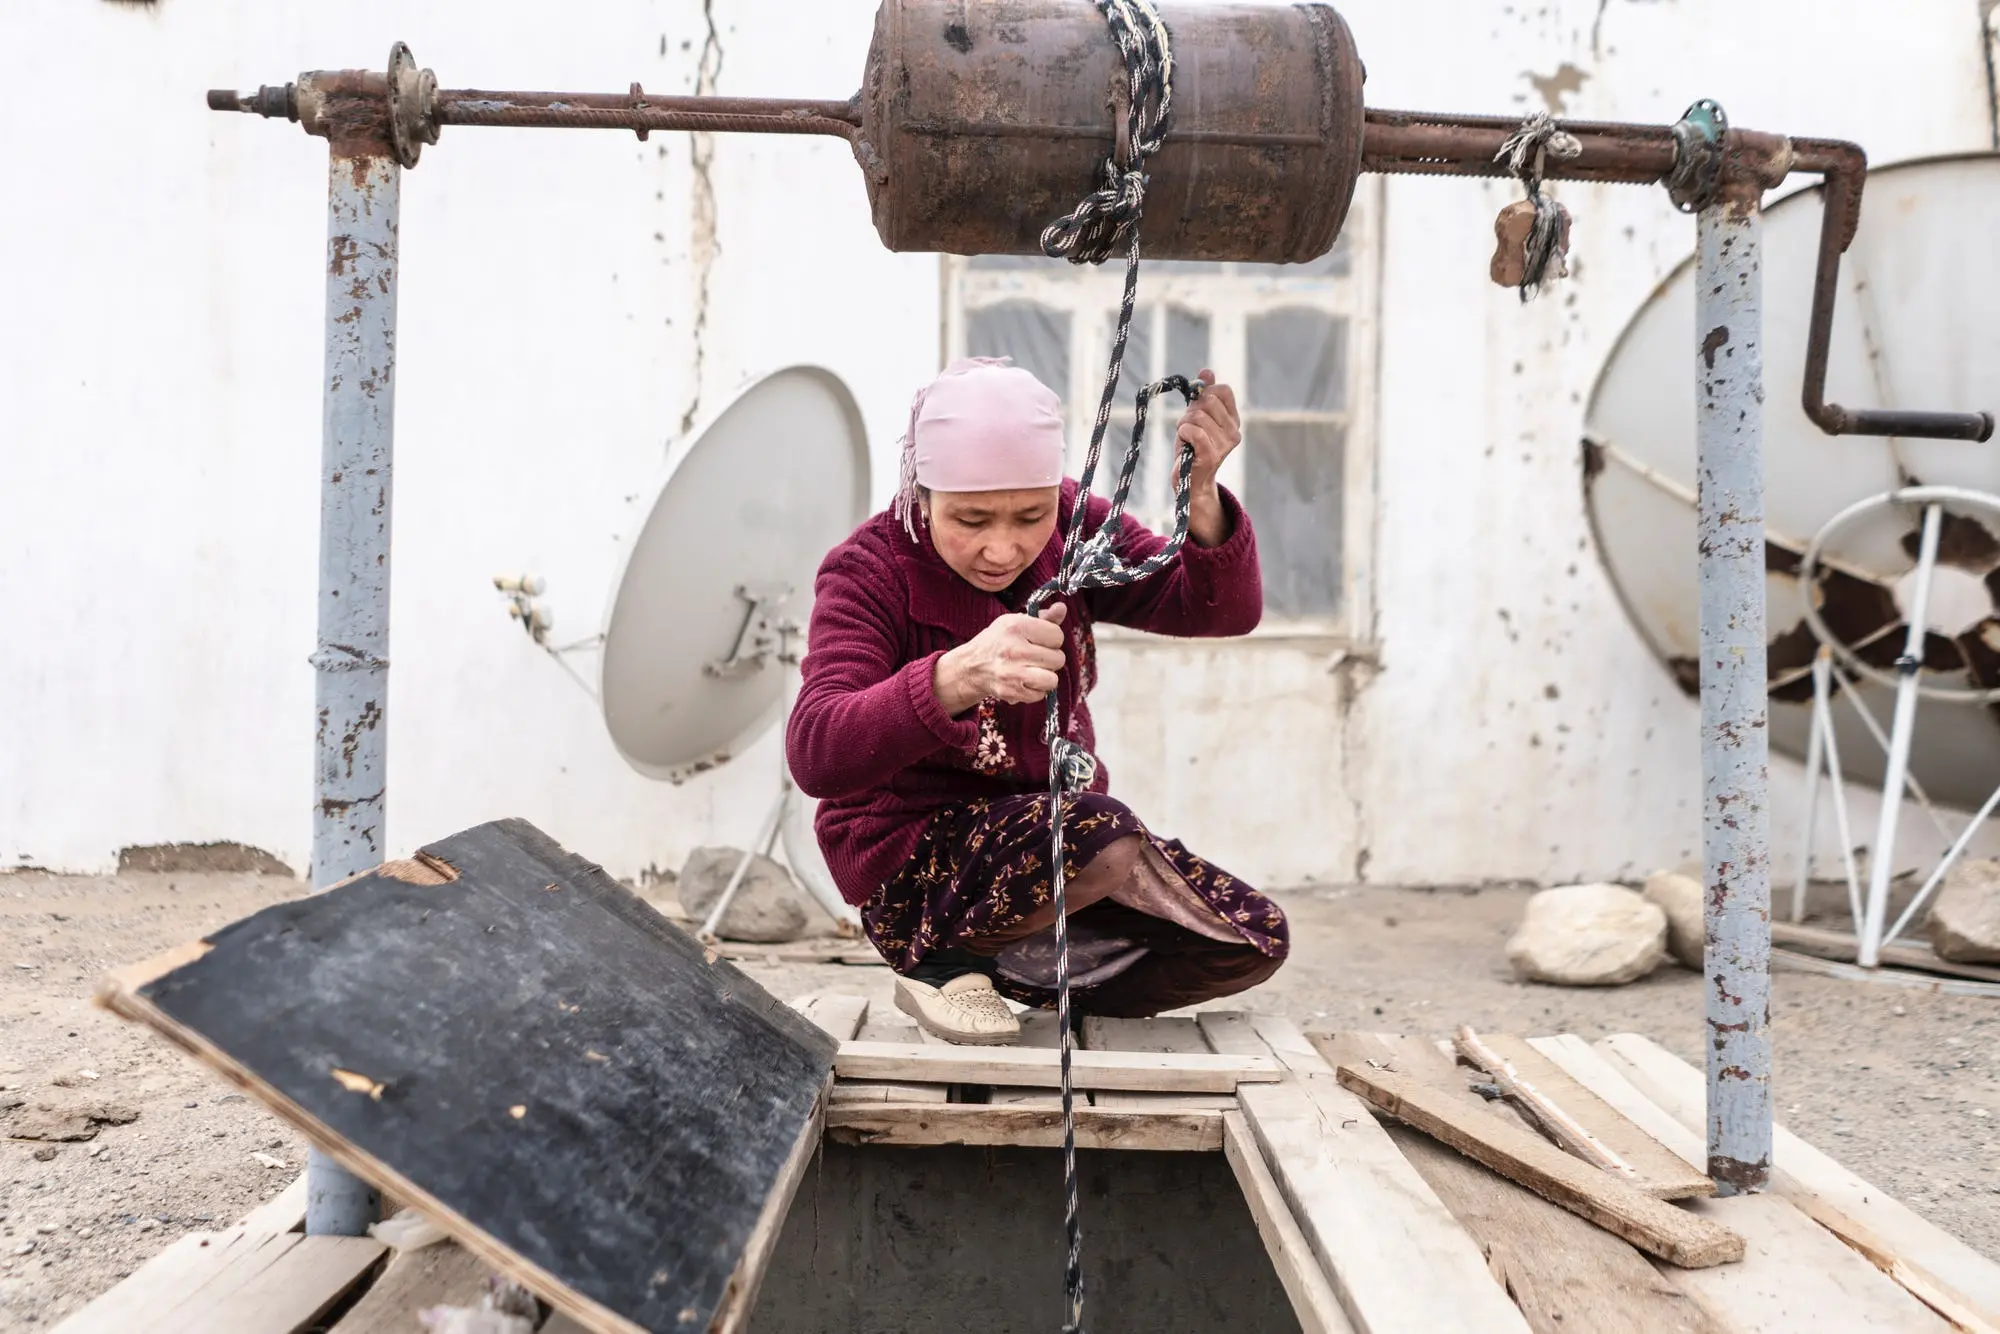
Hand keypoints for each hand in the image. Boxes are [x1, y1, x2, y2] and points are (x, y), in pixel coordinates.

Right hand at [934, 604, 1067, 714]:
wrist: (971, 666)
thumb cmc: (999, 641)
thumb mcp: (1017, 622)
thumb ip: (1044, 617)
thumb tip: (1062, 608)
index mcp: (1016, 626)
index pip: (1057, 635)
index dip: (1052, 639)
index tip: (1040, 640)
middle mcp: (1013, 649)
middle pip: (1058, 659)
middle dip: (1050, 658)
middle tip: (1034, 656)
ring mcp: (1012, 672)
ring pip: (1052, 680)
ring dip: (1046, 676)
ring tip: (1033, 670)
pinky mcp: (1010, 691)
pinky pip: (1041, 695)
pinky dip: (1035, 690)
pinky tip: (1024, 681)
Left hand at [1177, 370, 1239, 546]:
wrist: (1190, 484)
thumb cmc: (1192, 449)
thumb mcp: (1197, 418)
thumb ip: (1203, 395)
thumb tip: (1207, 371)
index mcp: (1233, 421)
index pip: (1223, 390)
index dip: (1204, 393)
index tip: (1196, 407)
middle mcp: (1234, 432)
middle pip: (1207, 401)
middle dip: (1190, 411)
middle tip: (1187, 428)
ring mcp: (1225, 444)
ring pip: (1197, 415)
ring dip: (1183, 425)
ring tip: (1186, 440)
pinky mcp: (1211, 454)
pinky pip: (1193, 430)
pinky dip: (1183, 433)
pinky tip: (1185, 443)